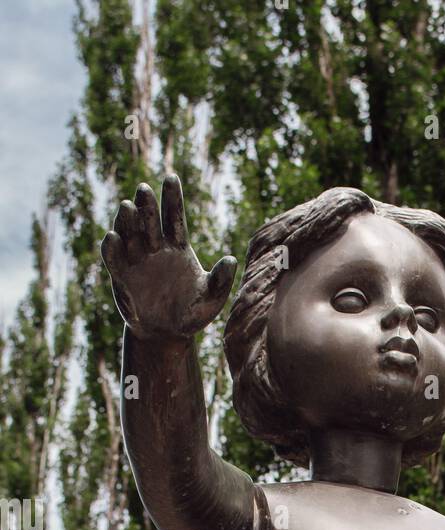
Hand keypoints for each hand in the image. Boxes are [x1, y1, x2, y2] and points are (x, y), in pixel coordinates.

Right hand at [101, 176, 236, 340]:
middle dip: (146, 205)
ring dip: (127, 220)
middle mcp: (154, 248)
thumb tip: (232, 260)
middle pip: (149, 221)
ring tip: (127, 207)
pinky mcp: (120, 277)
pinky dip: (111, 249)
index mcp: (177, 247)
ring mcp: (135, 260)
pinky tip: (113, 237)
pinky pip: (114, 260)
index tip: (171, 177)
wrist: (167, 336)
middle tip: (144, 189)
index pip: (173, 217)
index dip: (172, 198)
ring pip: (128, 233)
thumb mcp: (210, 301)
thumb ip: (220, 281)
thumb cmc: (191, 315)